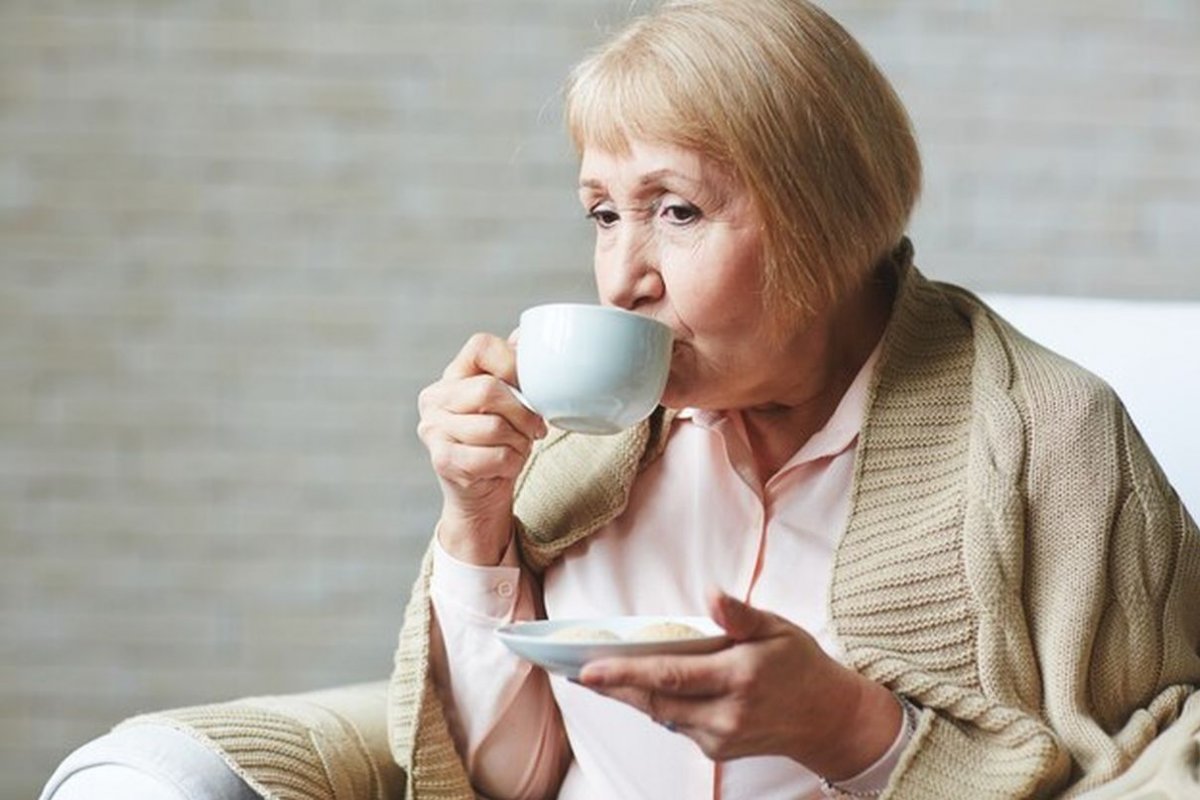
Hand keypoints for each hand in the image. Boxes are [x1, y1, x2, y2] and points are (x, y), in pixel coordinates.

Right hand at [417, 332, 546, 564]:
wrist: (482, 493)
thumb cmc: (501, 441)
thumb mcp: (511, 401)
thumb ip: (517, 368)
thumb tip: (532, 334)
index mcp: (452, 375)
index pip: (481, 346)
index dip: (513, 362)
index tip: (530, 387)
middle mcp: (434, 398)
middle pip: (490, 389)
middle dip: (523, 413)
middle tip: (535, 428)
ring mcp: (433, 429)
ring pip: (494, 427)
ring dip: (518, 442)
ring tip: (517, 447)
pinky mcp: (441, 460)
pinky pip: (493, 456)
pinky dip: (510, 462)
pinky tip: (506, 465)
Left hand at [577, 593, 900, 778]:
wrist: (829, 719)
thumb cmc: (800, 663)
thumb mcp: (777, 628)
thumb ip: (740, 615)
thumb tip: (711, 595)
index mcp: (739, 677)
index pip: (669, 675)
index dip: (624, 674)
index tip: (587, 669)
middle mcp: (727, 714)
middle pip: (655, 700)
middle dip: (612, 686)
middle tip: (573, 669)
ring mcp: (721, 737)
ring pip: (661, 714)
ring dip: (628, 696)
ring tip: (595, 675)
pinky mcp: (718, 750)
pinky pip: (676, 724)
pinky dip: (656, 705)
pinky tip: (638, 688)